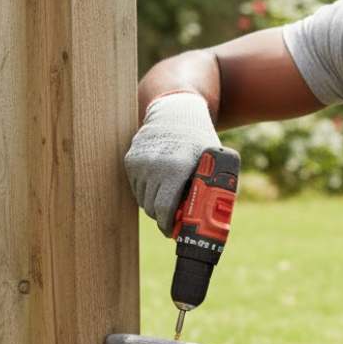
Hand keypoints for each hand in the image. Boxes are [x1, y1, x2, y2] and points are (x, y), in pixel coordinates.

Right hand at [124, 91, 220, 233]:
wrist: (176, 112)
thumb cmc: (199, 140)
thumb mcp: (211, 162)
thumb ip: (211, 186)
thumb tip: (211, 218)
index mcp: (177, 167)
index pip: (165, 208)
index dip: (168, 225)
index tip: (173, 232)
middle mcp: (155, 165)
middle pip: (151, 208)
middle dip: (162, 217)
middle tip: (173, 220)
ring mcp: (140, 162)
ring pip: (142, 199)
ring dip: (154, 205)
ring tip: (168, 200)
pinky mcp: (130, 160)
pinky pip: (136, 187)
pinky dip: (146, 192)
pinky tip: (159, 185)